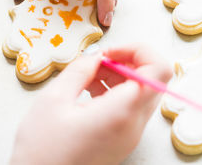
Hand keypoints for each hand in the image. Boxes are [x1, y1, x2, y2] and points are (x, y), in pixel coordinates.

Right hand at [10, 45, 171, 164]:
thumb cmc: (42, 150)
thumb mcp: (54, 99)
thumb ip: (80, 70)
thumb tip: (95, 55)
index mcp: (121, 112)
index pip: (159, 70)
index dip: (138, 50)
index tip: (109, 51)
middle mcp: (133, 125)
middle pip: (152, 80)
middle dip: (127, 61)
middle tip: (98, 61)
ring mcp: (129, 135)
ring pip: (141, 92)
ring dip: (119, 76)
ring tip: (88, 75)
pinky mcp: (121, 140)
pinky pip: (129, 107)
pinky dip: (114, 92)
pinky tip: (89, 89)